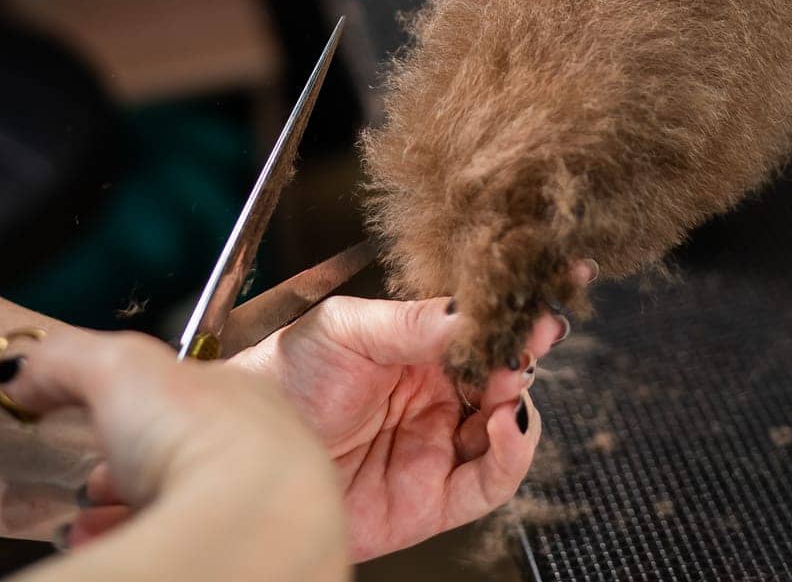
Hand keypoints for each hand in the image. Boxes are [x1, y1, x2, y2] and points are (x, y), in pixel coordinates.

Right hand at [0, 327, 346, 581]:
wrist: (251, 516)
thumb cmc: (199, 430)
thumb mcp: (117, 367)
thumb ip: (68, 359)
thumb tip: (22, 370)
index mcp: (231, 394)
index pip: (180, 399)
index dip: (126, 417)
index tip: (88, 436)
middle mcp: (247, 447)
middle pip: (177, 459)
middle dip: (123, 475)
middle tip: (87, 490)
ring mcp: (247, 504)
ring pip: (181, 509)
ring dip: (127, 519)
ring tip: (85, 529)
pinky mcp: (237, 550)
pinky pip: (185, 547)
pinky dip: (144, 548)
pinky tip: (119, 556)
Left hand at [225, 290, 573, 562]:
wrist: (244, 449)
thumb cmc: (283, 377)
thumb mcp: (346, 328)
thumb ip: (413, 322)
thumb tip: (471, 310)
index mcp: (418, 346)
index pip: (482, 328)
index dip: (517, 314)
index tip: (548, 294)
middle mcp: (436, 394)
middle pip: (504, 375)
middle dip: (523, 355)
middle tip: (530, 338)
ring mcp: (437, 445)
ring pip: (507, 426)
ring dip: (519, 402)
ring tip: (509, 380)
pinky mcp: (434, 498)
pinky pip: (490, 482)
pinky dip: (510, 455)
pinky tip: (504, 425)